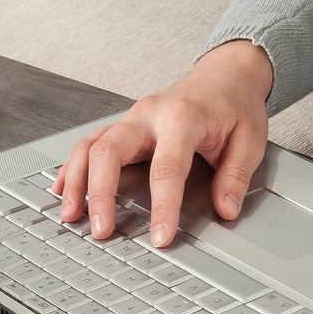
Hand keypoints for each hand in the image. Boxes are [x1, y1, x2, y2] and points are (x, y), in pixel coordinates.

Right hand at [53, 40, 272, 247]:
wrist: (224, 76)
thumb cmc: (234, 107)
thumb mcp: (249, 140)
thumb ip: (236, 177)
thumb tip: (226, 210)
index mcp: (183, 117)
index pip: (167, 168)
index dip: (162, 207)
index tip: (160, 237)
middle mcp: (149, 114)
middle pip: (110, 152)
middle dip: (101, 194)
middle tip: (101, 230)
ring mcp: (131, 118)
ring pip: (90, 146)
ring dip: (76, 182)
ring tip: (72, 216)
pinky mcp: (122, 126)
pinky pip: (88, 144)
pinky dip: (72, 169)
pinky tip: (63, 191)